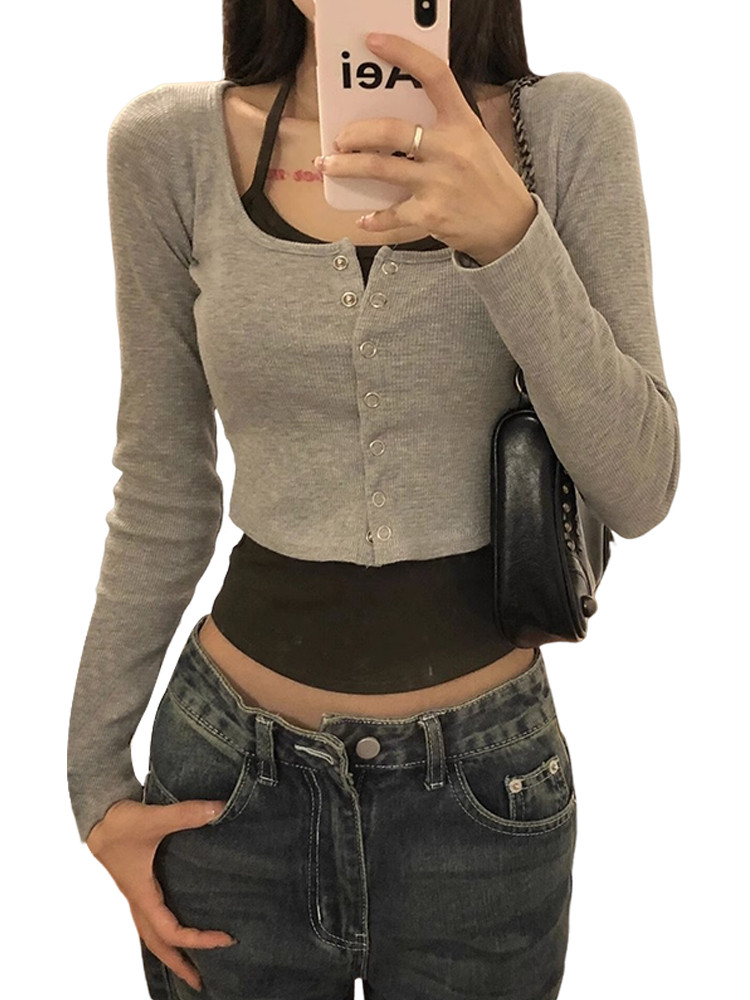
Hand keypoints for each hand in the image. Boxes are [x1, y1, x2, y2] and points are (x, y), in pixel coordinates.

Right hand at [86, 797, 236, 991]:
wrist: (98, 817)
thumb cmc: (119, 823)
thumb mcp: (153, 818)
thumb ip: (186, 814)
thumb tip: (220, 809)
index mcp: (143, 896)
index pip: (171, 931)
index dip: (198, 940)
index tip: (224, 939)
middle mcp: (139, 902)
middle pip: (158, 946)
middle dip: (180, 965)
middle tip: (201, 982)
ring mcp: (138, 896)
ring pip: (153, 935)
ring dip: (171, 953)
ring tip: (191, 966)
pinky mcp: (140, 886)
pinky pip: (152, 920)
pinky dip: (165, 932)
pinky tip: (178, 927)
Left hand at [315, 32, 537, 263]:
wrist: (511, 226)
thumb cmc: (488, 180)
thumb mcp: (474, 142)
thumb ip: (443, 127)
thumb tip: (395, 122)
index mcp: (462, 124)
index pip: (435, 76)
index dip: (404, 53)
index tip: (374, 42)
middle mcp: (450, 150)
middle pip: (391, 131)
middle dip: (356, 133)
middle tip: (340, 138)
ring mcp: (439, 184)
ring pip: (380, 169)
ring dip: (347, 167)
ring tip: (329, 166)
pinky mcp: (431, 216)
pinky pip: (392, 215)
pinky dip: (374, 220)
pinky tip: (363, 219)